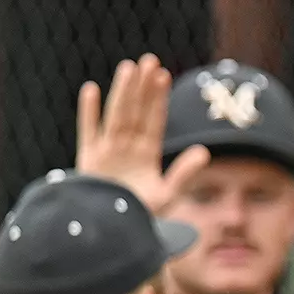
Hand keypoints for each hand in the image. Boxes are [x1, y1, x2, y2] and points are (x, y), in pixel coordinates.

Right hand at [76, 53, 210, 213]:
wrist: (113, 233)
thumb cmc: (141, 217)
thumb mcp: (169, 194)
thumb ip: (185, 172)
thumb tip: (205, 151)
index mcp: (146, 154)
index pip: (155, 120)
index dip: (159, 98)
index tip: (163, 75)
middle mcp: (127, 148)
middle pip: (136, 111)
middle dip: (142, 87)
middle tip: (149, 60)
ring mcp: (107, 151)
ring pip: (116, 115)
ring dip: (121, 92)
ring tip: (128, 68)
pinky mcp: (88, 160)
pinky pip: (88, 131)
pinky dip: (89, 112)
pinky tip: (91, 89)